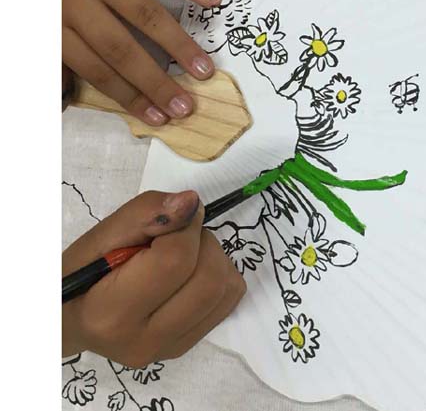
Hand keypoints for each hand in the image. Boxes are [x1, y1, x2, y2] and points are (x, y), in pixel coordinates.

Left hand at [62, 0, 221, 125]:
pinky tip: (213, 1)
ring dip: (178, 45)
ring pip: (144, 15)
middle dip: (156, 83)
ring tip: (204, 70)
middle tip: (185, 106)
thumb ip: (61, 48)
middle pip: (121, 50)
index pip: (96, 69)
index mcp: (54, 21)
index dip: (129, 96)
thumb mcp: (41, 12)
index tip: (157, 117)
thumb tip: (75, 94)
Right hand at [62, 191, 245, 366]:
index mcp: (111, 314)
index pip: (175, 260)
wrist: (71, 318)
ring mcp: (169, 349)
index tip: (176, 214)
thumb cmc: (81, 274)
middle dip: (203, 242)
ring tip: (183, 253)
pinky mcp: (187, 346)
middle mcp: (144, 341)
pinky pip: (228, 302)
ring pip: (225, 290)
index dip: (184, 225)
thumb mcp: (99, 236)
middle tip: (178, 234)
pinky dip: (220, 276)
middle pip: (209, 279)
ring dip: (215, 258)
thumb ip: (144, 214)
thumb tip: (191, 202)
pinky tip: (191, 273)